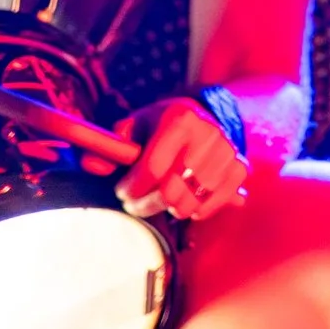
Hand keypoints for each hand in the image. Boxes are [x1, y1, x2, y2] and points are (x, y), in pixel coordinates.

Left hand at [111, 95, 250, 222]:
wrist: (207, 117)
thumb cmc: (163, 125)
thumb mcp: (137, 125)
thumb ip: (112, 145)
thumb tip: (91, 163)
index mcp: (181, 118)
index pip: (152, 169)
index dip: (130, 189)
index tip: (122, 190)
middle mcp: (208, 134)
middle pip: (170, 192)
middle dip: (144, 204)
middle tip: (136, 202)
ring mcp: (227, 154)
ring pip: (188, 205)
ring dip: (167, 209)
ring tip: (159, 198)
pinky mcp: (238, 171)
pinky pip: (210, 208)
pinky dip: (193, 211)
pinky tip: (184, 199)